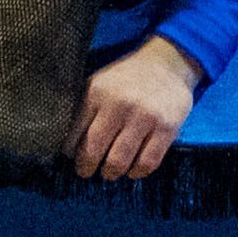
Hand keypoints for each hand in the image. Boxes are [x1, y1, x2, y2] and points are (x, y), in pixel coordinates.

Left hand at [69, 38, 199, 179]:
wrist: (168, 63)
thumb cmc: (128, 78)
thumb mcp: (100, 83)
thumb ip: (84, 109)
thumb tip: (69, 145)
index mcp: (98, 93)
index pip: (75, 133)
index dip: (72, 152)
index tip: (73, 159)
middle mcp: (120, 105)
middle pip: (94, 151)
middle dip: (87, 167)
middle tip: (87, 171)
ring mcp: (145, 117)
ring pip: (119, 162)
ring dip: (111, 173)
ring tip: (110, 172)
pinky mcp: (167, 128)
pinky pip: (147, 163)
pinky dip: (137, 172)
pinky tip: (133, 169)